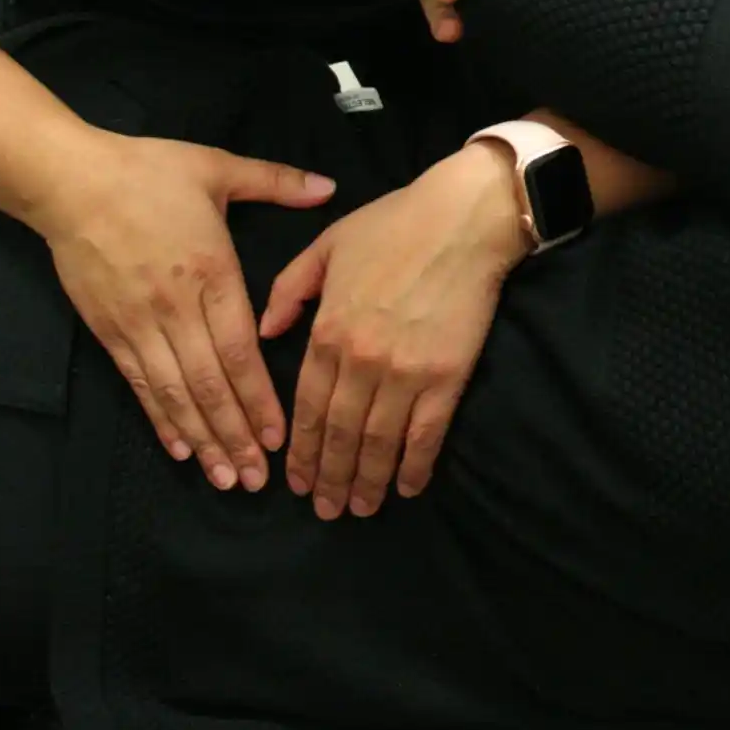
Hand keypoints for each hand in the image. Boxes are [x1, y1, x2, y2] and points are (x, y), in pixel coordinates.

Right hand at [37, 133, 334, 493]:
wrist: (71, 180)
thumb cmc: (148, 171)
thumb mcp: (217, 167)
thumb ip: (275, 182)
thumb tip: (328, 187)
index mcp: (212, 272)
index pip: (241, 351)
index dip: (260, 398)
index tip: (280, 436)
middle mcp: (177, 308)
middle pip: (212, 384)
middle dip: (237, 435)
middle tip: (258, 479)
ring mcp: (141, 324)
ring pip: (176, 394)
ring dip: (202, 439)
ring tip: (225, 478)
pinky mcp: (110, 331)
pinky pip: (139, 385)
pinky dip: (161, 419)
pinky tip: (179, 448)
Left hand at [257, 142, 531, 517]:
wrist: (463, 219)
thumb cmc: (393, 224)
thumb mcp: (326, 245)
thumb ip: (289, 290)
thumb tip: (266, 330)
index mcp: (326, 331)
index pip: (305, 407)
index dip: (300, 450)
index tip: (294, 482)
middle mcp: (360, 361)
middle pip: (338, 434)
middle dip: (329, 477)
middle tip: (325, 511)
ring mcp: (404, 373)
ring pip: (378, 443)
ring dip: (367, 482)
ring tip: (360, 509)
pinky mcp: (446, 377)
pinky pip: (425, 434)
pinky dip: (413, 466)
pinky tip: (406, 488)